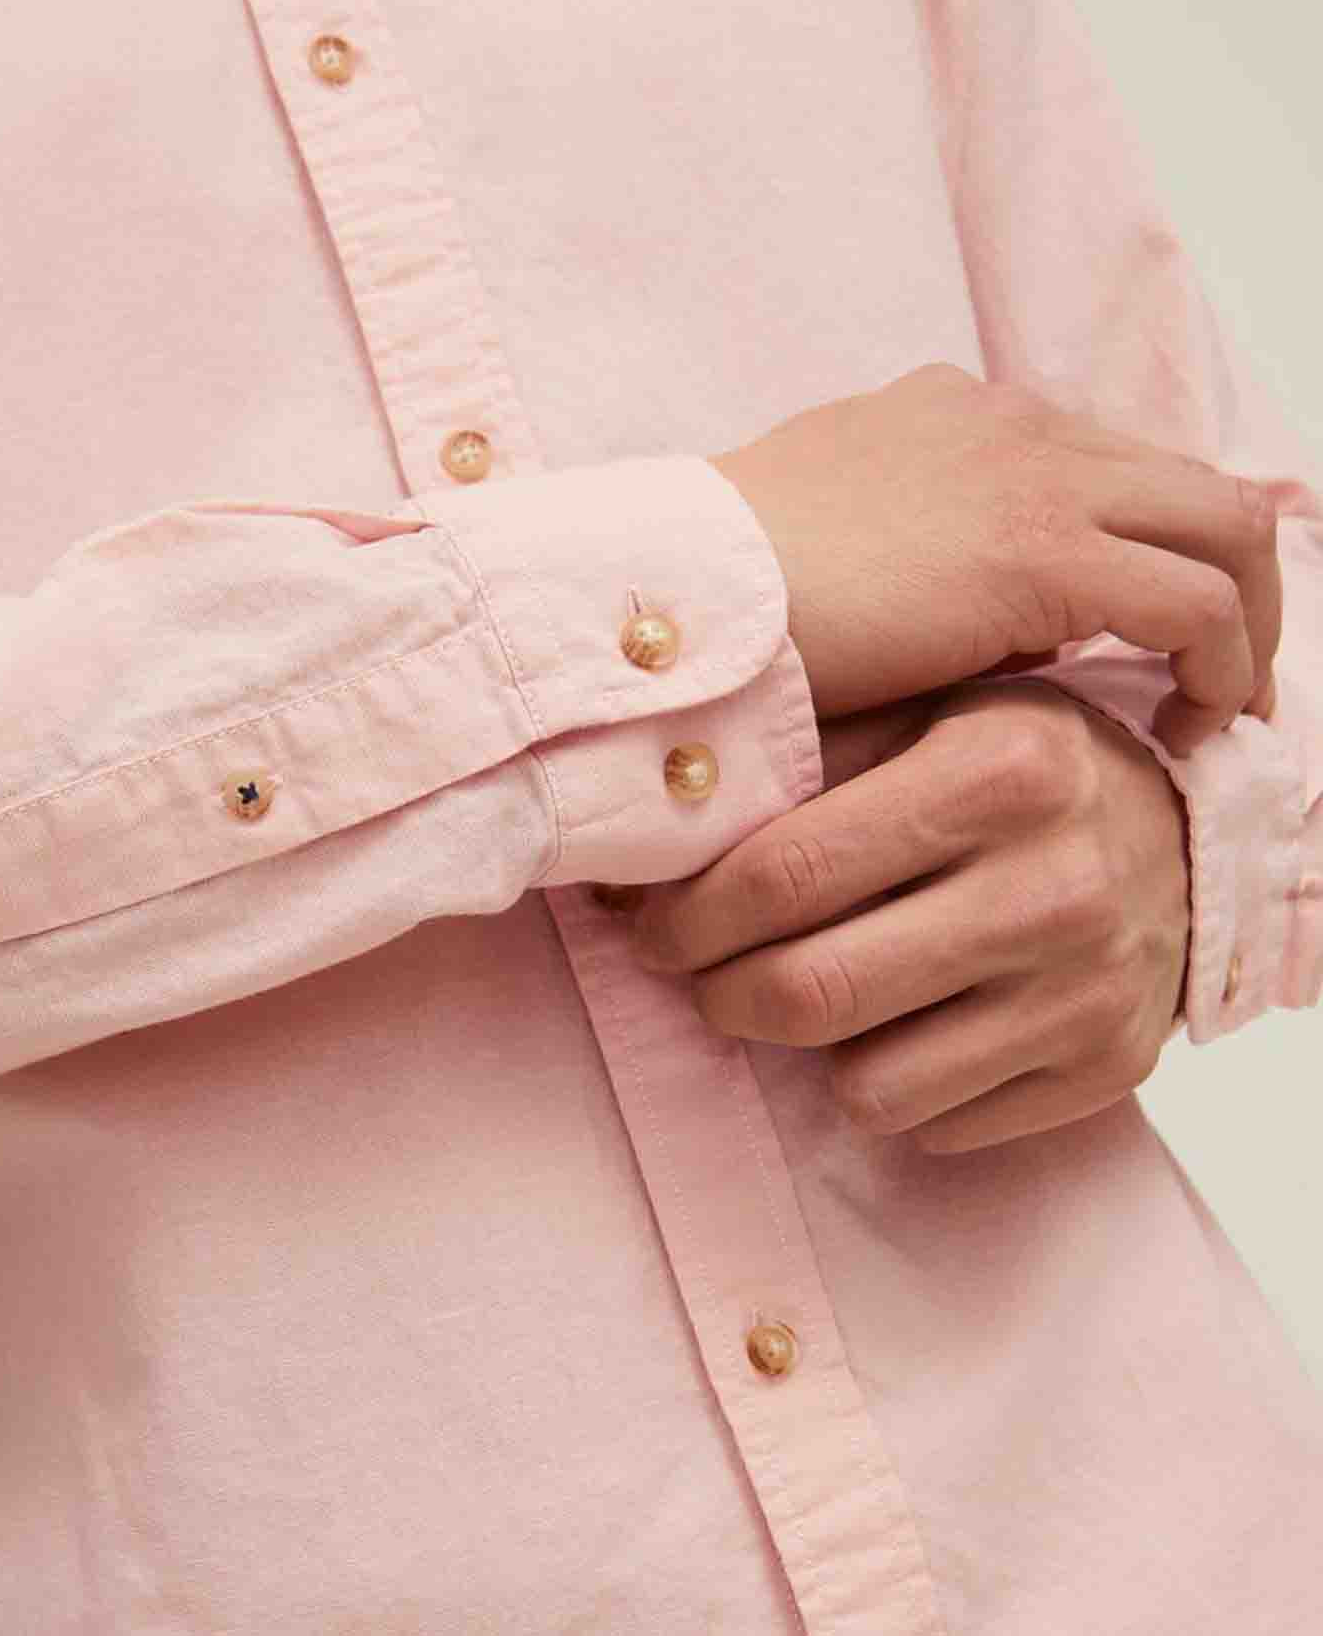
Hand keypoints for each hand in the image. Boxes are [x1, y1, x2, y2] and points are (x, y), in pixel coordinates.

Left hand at [624, 678, 1191, 1154]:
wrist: (1187, 834)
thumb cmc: (1020, 767)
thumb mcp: (929, 717)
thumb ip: (808, 757)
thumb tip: (657, 814)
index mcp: (996, 769)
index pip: (785, 873)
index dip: (688, 917)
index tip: (654, 928)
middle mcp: (1052, 883)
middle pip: (809, 992)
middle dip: (720, 995)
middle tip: (702, 976)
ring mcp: (1086, 990)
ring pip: (866, 1086)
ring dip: (809, 1051)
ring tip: (814, 995)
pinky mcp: (1106, 1069)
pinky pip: (936, 1126)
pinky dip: (896, 1086)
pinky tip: (904, 1025)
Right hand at [710, 361, 1280, 754]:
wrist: (679, 590)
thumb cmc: (732, 597)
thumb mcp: (840, 554)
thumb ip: (933, 564)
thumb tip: (1006, 633)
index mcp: (958, 416)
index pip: (1107, 466)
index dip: (1151, 550)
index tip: (1148, 636)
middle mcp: (1013, 424)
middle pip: (1190, 483)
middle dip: (1231, 578)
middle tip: (1217, 673)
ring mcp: (1034, 475)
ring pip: (1224, 525)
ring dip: (1244, 621)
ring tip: (1219, 708)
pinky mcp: (1042, 550)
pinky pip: (1196, 600)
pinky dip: (1222, 661)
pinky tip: (1192, 723)